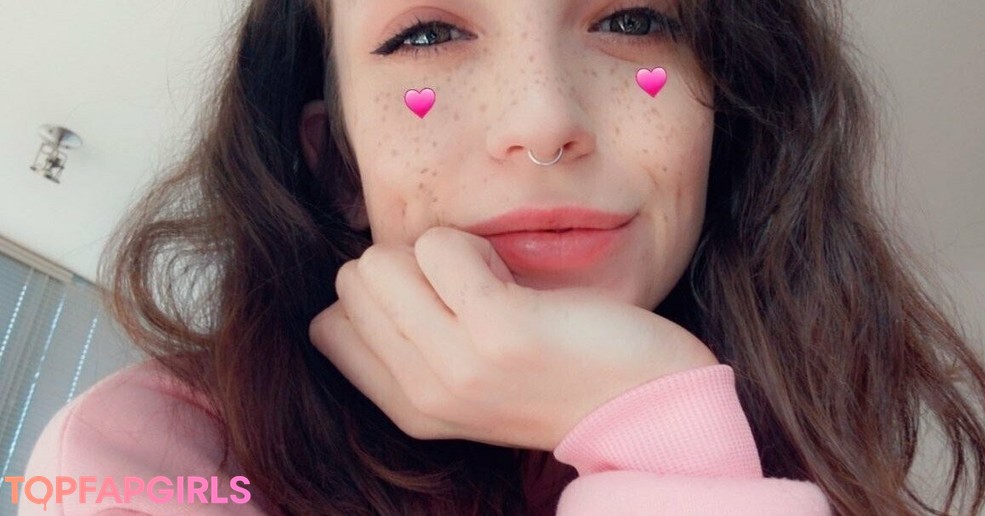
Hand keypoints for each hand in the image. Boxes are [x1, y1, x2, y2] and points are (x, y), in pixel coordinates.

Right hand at [309, 226, 718, 450]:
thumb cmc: (558, 369)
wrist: (644, 401)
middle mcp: (424, 395)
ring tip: (493, 282)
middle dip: (407, 265)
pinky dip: (473, 244)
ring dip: (440, 251)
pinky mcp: (500, 331)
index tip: (436, 303)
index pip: (327, 326)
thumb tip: (362, 274)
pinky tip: (511, 276)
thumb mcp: (466, 378)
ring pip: (382, 259)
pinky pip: (440, 247)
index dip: (377, 294)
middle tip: (470, 289)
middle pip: (354, 280)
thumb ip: (408, 343)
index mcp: (409, 409)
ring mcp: (459, 367)